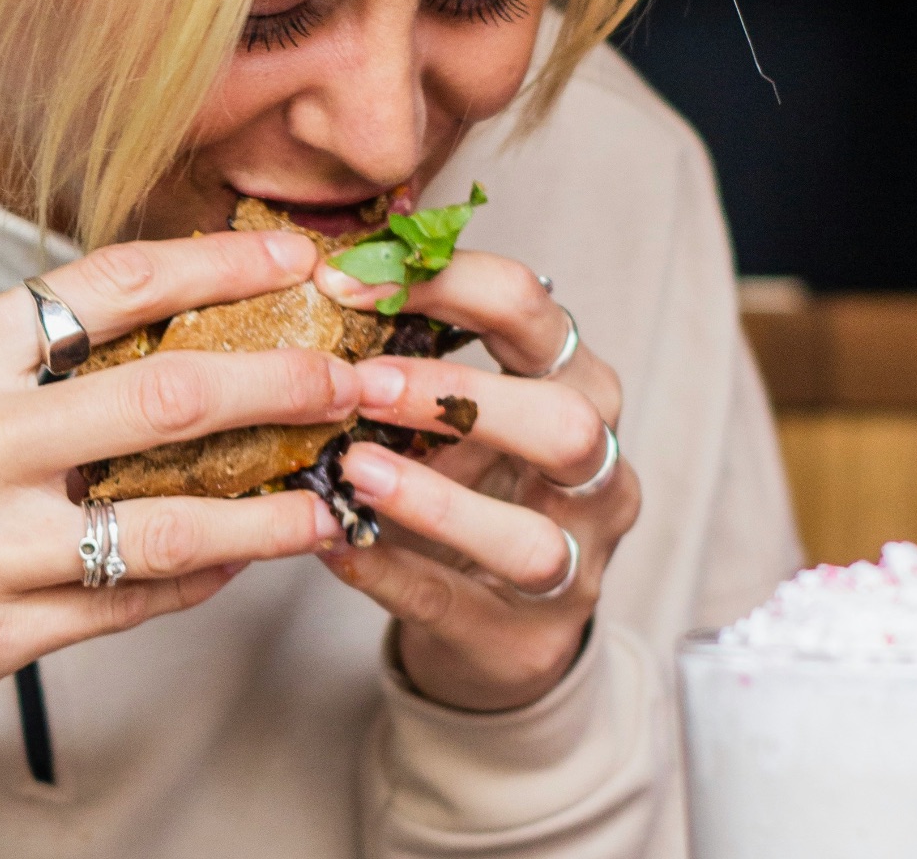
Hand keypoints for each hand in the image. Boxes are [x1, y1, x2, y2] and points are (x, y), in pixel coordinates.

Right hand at [0, 231, 354, 771]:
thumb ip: (6, 367)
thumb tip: (138, 341)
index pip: (107, 284)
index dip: (219, 262)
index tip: (295, 253)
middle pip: (169, 393)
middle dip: (287, 380)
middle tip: (356, 377)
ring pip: (172, 520)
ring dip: (271, 506)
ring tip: (330, 496)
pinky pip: (129, 603)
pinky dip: (199, 580)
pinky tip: (239, 562)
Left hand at [313, 253, 637, 710]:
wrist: (492, 628)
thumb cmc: (465, 488)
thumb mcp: (449, 414)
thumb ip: (406, 354)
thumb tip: (320, 275)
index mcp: (577, 387)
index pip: (536, 311)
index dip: (447, 283)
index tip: (347, 283)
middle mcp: (597, 475)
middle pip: (567, 423)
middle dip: (460, 397)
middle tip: (362, 384)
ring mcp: (575, 567)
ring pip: (530, 538)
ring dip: (434, 501)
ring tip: (352, 469)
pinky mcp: (525, 642)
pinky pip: (456, 606)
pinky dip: (389, 572)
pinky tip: (333, 543)